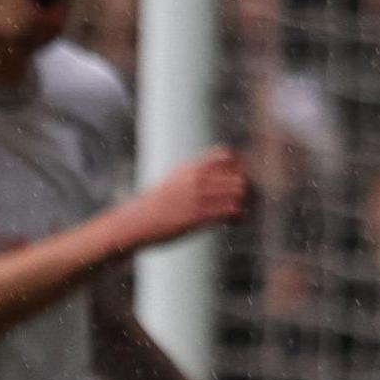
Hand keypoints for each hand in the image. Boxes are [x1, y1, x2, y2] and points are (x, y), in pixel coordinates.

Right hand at [118, 151, 247, 249]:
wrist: (134, 223)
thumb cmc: (153, 206)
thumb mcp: (173, 181)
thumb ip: (193, 174)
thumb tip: (212, 174)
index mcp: (190, 168)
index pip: (227, 156)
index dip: (238, 168)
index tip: (237, 182)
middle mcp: (196, 179)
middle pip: (239, 175)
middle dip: (245, 189)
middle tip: (240, 201)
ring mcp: (198, 197)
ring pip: (240, 192)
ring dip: (244, 203)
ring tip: (237, 213)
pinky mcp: (199, 216)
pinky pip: (233, 210)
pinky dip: (240, 216)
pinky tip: (234, 222)